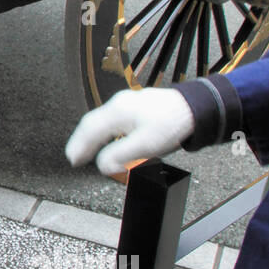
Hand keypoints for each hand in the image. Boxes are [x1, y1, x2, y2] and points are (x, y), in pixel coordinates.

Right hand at [65, 87, 194, 177]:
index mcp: (117, 112)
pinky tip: (109, 138)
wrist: (195, 109)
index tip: (73, 159)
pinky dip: (106, 131)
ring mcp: (128, 103)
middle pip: (92, 123)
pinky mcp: (138, 106)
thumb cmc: (173, 123)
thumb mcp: (145, 145)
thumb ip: (120, 155)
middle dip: (82, 141)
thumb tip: (102, 165)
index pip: (89, 130)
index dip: (78, 146)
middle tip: (76, 157)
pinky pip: (113, 119)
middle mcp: (119, 104)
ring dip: (93, 136)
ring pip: (102, 120)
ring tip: (89, 150)